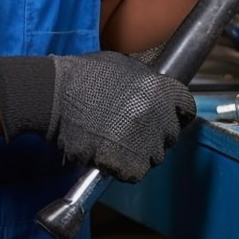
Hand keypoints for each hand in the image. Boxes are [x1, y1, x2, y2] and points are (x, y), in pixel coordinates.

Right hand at [0, 52, 195, 182]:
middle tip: (127, 129)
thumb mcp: (120, 66)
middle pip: (171, 135)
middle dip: (153, 134)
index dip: (175, 112)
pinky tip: (105, 152)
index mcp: (158, 87)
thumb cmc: (80, 78)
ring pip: (154, 156)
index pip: (186, 106)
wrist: (52, 96)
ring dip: (137, 153)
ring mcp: (144, 139)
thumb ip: (144, 81)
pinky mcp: (129, 163)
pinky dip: (121, 168)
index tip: (168, 117)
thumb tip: (155, 91)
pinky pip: (134, 173)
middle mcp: (156, 113)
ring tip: (111, 138)